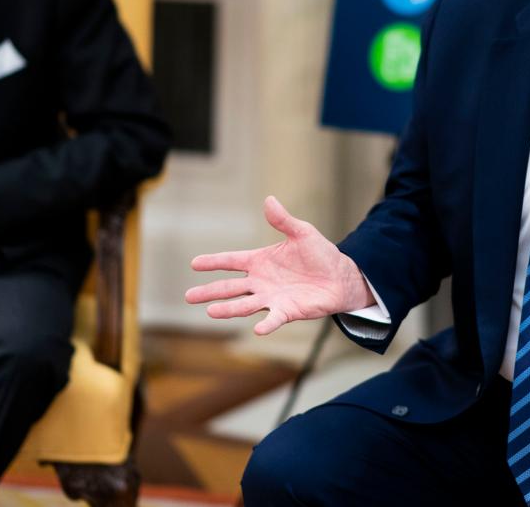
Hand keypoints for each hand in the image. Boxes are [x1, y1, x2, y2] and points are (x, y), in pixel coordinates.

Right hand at [185, 196, 372, 334]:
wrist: (340, 276)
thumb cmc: (319, 254)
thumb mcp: (301, 232)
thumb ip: (283, 220)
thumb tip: (269, 200)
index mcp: (260, 261)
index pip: (231, 261)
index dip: (213, 262)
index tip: (194, 263)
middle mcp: (261, 281)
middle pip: (230, 287)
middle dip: (210, 291)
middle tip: (189, 296)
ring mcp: (272, 298)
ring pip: (244, 305)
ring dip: (228, 309)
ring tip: (210, 312)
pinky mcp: (287, 311)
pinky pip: (274, 319)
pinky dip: (266, 325)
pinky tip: (257, 329)